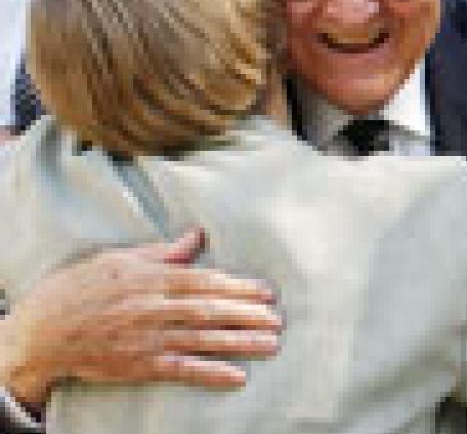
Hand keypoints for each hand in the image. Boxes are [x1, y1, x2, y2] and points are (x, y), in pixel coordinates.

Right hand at [0, 230, 280, 412]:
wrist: (42, 332)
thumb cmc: (80, 289)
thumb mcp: (118, 260)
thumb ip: (163, 253)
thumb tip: (196, 236)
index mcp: (151, 279)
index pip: (205, 282)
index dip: (238, 287)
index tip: (266, 293)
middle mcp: (154, 308)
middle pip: (210, 310)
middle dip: (247, 314)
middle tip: (278, 319)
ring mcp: (148, 338)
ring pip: (203, 340)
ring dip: (240, 342)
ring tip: (271, 344)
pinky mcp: (139, 365)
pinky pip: (181, 370)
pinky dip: (210, 373)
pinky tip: (237, 376)